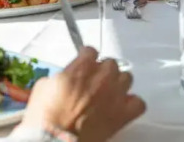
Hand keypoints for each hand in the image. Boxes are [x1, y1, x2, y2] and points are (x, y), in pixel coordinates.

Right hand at [19, 47, 145, 140]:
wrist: (55, 140)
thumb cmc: (44, 117)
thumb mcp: (44, 87)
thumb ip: (61, 76)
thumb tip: (66, 77)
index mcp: (81, 67)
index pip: (91, 51)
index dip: (87, 57)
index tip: (85, 63)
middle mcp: (102, 77)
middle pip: (111, 63)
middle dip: (103, 71)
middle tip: (95, 82)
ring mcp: (115, 94)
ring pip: (127, 78)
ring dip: (119, 84)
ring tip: (110, 94)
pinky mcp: (123, 114)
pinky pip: (139, 103)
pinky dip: (132, 105)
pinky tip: (123, 108)